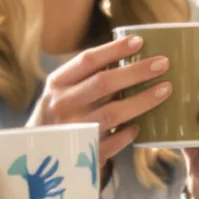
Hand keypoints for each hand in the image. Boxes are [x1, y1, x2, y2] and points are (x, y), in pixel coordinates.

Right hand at [31, 33, 173, 163]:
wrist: (34, 157)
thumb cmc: (56, 118)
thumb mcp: (61, 93)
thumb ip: (86, 78)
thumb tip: (128, 59)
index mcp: (57, 84)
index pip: (87, 60)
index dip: (114, 50)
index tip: (139, 42)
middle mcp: (63, 105)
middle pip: (104, 83)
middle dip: (136, 72)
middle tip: (163, 64)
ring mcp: (74, 130)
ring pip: (114, 112)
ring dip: (142, 100)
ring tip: (165, 90)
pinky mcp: (85, 153)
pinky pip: (114, 141)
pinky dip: (128, 133)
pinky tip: (138, 127)